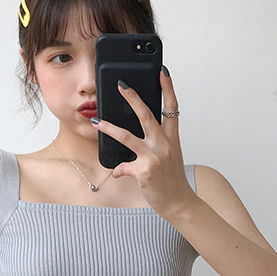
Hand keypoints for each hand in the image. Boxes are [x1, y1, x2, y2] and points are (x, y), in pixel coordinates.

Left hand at [92, 68, 195, 216]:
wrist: (179, 203)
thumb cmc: (172, 179)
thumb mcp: (170, 156)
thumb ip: (157, 142)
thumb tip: (136, 132)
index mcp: (172, 138)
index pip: (171, 107)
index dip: (167, 88)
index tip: (162, 72)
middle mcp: (164, 145)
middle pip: (147, 115)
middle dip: (133, 98)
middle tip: (122, 85)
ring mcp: (154, 157)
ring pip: (127, 136)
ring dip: (110, 128)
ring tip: (97, 122)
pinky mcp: (145, 171)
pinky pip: (124, 167)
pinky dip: (119, 170)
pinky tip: (119, 173)